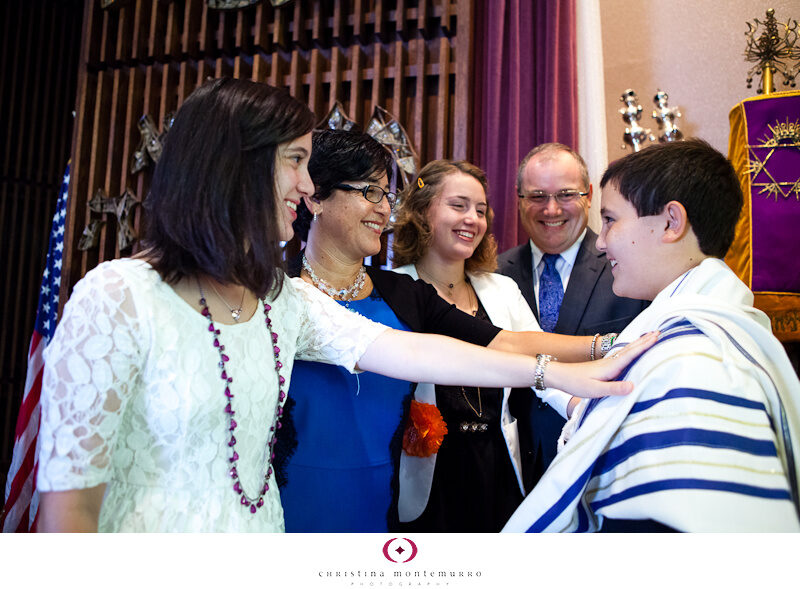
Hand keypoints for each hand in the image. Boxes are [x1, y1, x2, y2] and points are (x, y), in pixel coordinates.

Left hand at [544, 332, 658, 397]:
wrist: (558, 376)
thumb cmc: (575, 383)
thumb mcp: (595, 390)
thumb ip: (614, 389)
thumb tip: (633, 386)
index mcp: (611, 366)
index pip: (632, 354)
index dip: (645, 345)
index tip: (657, 336)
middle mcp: (610, 362)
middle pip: (631, 349)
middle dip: (645, 340)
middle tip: (659, 332)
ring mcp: (606, 363)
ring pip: (626, 351)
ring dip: (639, 344)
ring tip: (649, 338)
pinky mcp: (603, 366)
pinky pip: (622, 356)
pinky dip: (630, 351)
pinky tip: (631, 352)